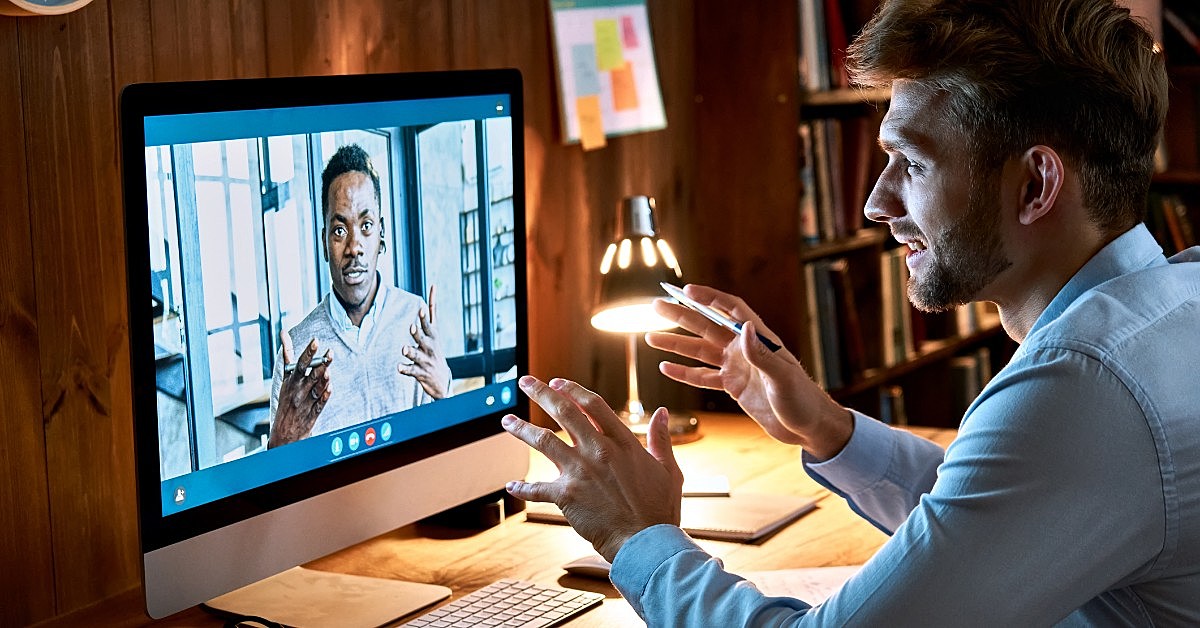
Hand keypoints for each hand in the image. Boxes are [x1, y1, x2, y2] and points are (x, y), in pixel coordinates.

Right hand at [270, 330, 331, 447]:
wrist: (283, 432)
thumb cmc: (286, 399)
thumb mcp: (285, 377)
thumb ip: (288, 355)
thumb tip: (284, 333)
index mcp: (291, 381)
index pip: (300, 364)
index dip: (308, 352)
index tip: (315, 341)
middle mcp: (298, 391)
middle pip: (311, 375)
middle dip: (320, 364)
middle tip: (330, 352)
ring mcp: (305, 403)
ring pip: (316, 389)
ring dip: (323, 379)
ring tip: (329, 369)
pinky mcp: (312, 414)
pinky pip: (320, 404)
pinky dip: (324, 396)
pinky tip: (330, 388)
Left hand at [398, 285, 451, 398]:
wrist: (442, 380)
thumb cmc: (435, 349)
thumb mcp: (435, 330)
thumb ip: (432, 310)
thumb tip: (433, 285)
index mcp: (433, 336)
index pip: (429, 325)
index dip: (425, 318)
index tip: (421, 309)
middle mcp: (430, 347)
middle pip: (423, 339)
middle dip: (418, 333)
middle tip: (412, 326)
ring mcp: (425, 360)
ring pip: (417, 355)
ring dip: (411, 351)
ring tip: (404, 349)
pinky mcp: (420, 372)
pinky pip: (412, 370)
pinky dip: (405, 369)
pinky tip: (399, 367)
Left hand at [501, 376, 683, 562]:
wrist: (646, 542)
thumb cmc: (660, 510)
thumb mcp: (668, 469)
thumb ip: (662, 439)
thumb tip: (662, 413)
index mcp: (623, 442)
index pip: (593, 405)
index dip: (572, 390)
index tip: (557, 382)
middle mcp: (598, 450)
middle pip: (564, 412)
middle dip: (541, 393)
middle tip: (525, 382)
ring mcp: (580, 471)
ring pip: (543, 441)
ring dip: (522, 429)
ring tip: (507, 420)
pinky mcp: (567, 496)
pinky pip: (537, 489)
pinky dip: (522, 488)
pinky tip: (511, 486)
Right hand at [645, 284, 851, 458]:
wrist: (809, 427)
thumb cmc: (803, 399)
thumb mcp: (783, 378)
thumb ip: (761, 355)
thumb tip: (743, 328)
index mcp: (759, 340)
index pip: (731, 310)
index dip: (709, 298)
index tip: (686, 290)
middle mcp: (745, 350)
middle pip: (707, 326)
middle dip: (681, 315)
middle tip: (656, 305)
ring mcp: (737, 368)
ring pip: (700, 351)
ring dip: (676, 344)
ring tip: (650, 337)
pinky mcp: (733, 387)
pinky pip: (703, 377)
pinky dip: (684, 373)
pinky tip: (666, 368)